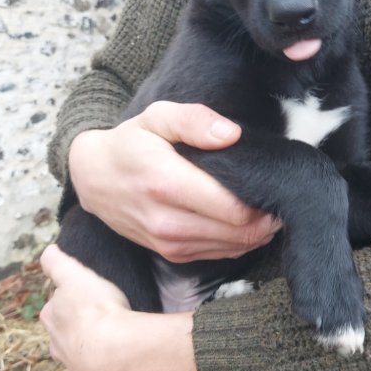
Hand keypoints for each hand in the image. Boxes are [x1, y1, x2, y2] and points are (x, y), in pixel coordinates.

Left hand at [39, 244, 199, 370]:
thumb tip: (48, 250)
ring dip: (97, 346)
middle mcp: (59, 347)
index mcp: (51, 319)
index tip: (87, 294)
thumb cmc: (94, 311)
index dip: (70, 298)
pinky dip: (115, 362)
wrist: (115, 355)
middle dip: (80, 326)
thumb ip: (58, 263)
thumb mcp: (75, 276)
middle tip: (103, 314)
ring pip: (84, 354)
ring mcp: (79, 368)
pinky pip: (106, 370)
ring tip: (118, 336)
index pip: (55, 306)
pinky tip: (128, 355)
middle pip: (66, 333)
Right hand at [68, 101, 280, 261]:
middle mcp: (167, 221)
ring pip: (234, 248)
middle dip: (266, 217)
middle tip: (277, 195)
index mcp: (167, 183)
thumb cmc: (131, 142)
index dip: (263, 200)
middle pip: (240, 233)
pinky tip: (244, 221)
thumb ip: (195, 120)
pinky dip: (239, 241)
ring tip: (264, 207)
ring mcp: (169, 243)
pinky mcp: (172, 254)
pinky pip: (220, 254)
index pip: (234, 209)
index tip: (273, 183)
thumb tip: (231, 134)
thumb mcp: (157, 116)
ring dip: (257, 232)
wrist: (93, 178)